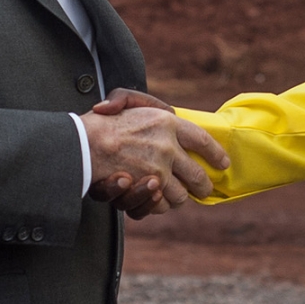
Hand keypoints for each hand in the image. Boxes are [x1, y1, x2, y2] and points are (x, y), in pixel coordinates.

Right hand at [82, 90, 227, 219]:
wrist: (81, 144)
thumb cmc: (101, 121)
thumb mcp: (126, 99)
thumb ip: (149, 105)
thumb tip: (171, 114)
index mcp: (167, 122)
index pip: (202, 139)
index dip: (215, 153)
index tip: (223, 162)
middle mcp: (168, 146)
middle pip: (197, 175)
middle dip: (203, 185)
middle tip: (203, 189)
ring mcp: (160, 169)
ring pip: (180, 195)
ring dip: (176, 197)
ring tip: (172, 194)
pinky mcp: (147, 188)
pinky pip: (161, 204)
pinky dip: (157, 204)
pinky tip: (153, 197)